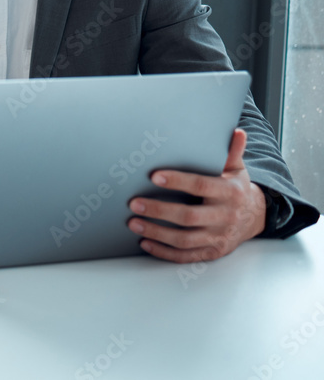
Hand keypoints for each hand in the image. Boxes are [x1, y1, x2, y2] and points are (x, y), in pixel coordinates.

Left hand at [128, 129, 266, 262]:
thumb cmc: (236, 189)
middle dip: (159, 210)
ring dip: (156, 233)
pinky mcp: (212, 252)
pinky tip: (146, 244)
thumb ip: (231, 152)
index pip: (200, 186)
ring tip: (134, 223)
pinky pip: (186, 256)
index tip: (154, 177)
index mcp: (230, 193)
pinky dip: (164, 252)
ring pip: (184, 240)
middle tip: (134, 203)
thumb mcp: (237, 170)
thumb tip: (235, 132)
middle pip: (188, 217)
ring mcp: (218, 237)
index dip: (178, 181)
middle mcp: (225, 217)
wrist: (255, 217)